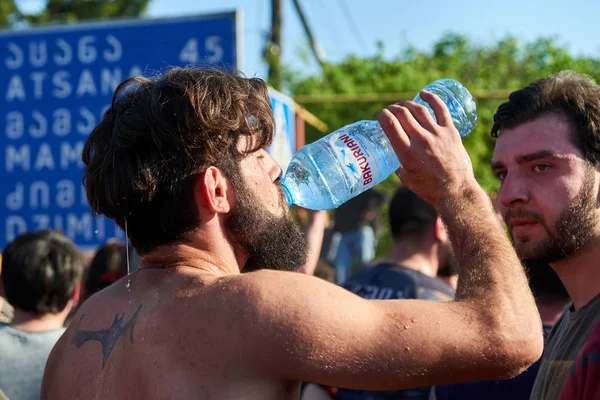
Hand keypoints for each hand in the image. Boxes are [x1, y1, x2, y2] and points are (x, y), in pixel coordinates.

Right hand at [377, 90, 476, 205]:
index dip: (382, 115)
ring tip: (402, 105)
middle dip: (393, 108)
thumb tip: (394, 154)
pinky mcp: (451, 132)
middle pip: (403, 114)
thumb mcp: (406, 178)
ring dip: (407, 104)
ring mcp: (437, 134)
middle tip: (390, 111)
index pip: (390, 124)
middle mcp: (421, 140)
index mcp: (407, 153)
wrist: (456, 191)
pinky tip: (423, 94)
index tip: (380, 115)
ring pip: (419, 109)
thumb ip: (398, 164)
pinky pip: (441, 109)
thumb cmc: (429, 188)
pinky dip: (431, 98)